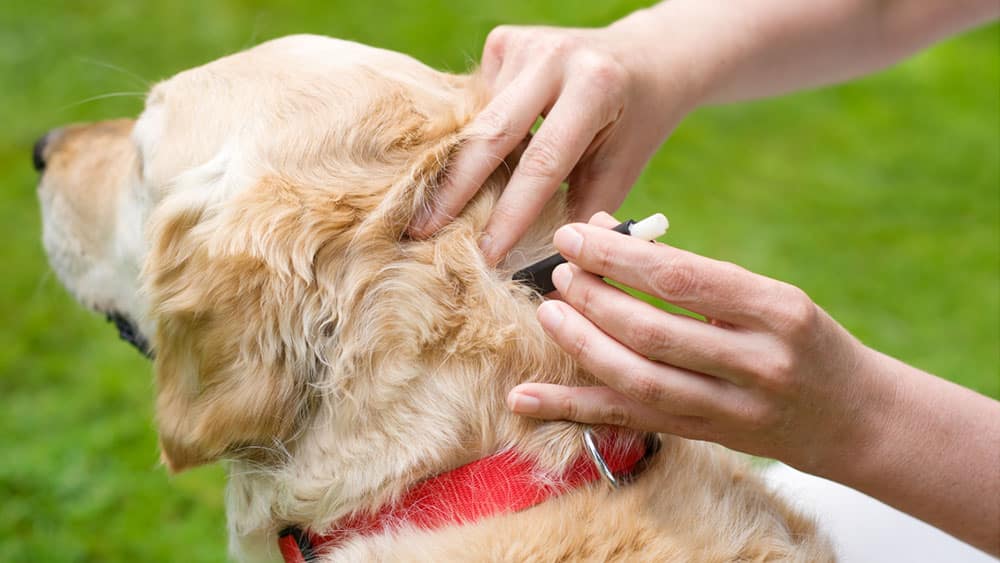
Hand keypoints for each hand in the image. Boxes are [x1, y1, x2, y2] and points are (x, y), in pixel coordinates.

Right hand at [409, 22, 697, 263]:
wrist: (644, 59)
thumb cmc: (633, 125)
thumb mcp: (621, 169)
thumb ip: (582, 213)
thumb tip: (541, 269)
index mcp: (594, 87)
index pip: (543, 162)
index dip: (511, 213)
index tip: (486, 254)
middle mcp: (554, 57)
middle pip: (491, 133)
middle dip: (455, 189)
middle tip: (422, 232)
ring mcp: (525, 43)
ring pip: (478, 120)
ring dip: (462, 166)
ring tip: (435, 210)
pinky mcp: (504, 41)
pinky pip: (478, 103)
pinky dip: (475, 137)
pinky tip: (476, 159)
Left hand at [507, 212, 886, 474]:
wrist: (852, 416)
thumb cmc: (800, 339)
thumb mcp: (768, 296)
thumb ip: (697, 275)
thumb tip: (610, 238)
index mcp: (776, 310)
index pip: (683, 279)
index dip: (619, 257)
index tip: (574, 235)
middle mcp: (758, 363)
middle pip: (655, 332)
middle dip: (595, 300)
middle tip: (560, 274)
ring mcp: (733, 409)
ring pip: (640, 380)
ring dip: (583, 347)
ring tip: (549, 314)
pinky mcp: (707, 437)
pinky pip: (630, 422)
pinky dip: (572, 409)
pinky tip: (524, 398)